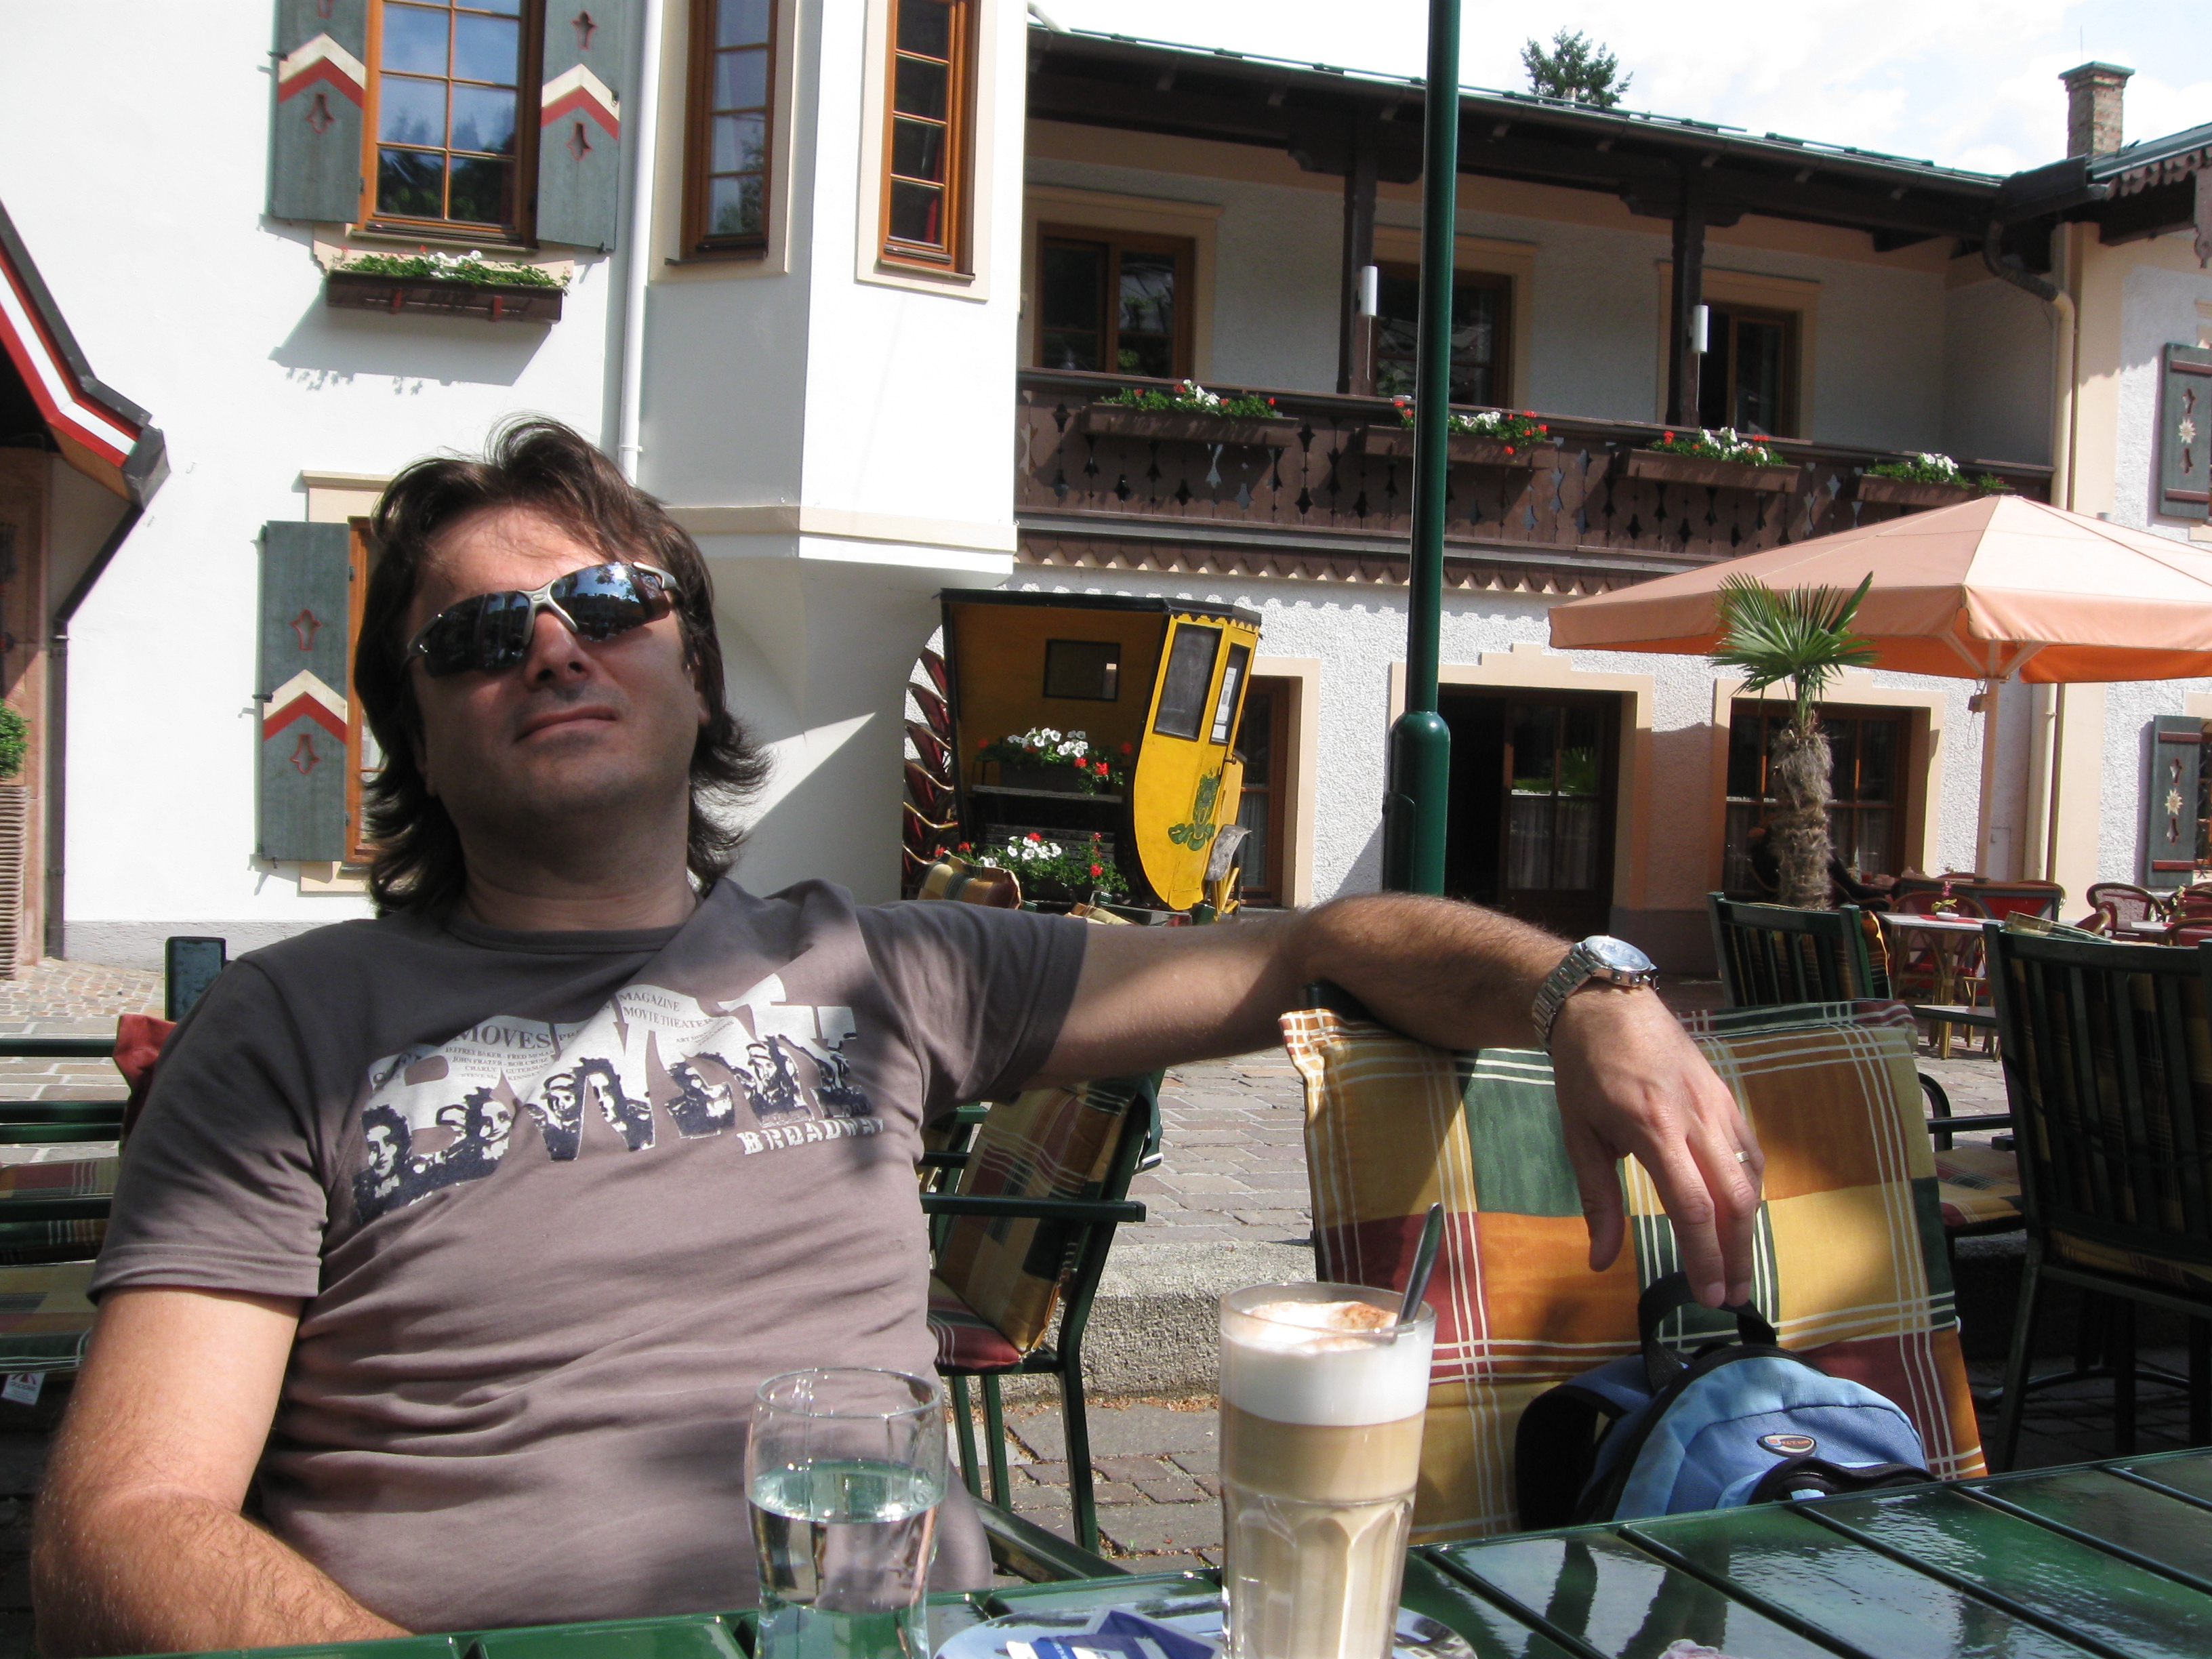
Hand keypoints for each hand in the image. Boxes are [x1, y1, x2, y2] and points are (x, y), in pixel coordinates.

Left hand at [1545, 988, 1762, 1308]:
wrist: (1608, 1006)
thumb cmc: (1585, 1072)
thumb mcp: (1578, 1135)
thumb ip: (1597, 1200)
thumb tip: (1599, 1261)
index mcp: (1653, 1129)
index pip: (1693, 1206)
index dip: (1705, 1256)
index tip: (1708, 1294)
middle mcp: (1696, 1120)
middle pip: (1733, 1201)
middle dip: (1737, 1256)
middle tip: (1732, 1298)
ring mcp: (1719, 1107)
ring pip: (1750, 1180)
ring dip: (1748, 1230)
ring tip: (1738, 1269)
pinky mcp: (1728, 1099)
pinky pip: (1750, 1154)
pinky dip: (1751, 1191)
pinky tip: (1742, 1218)